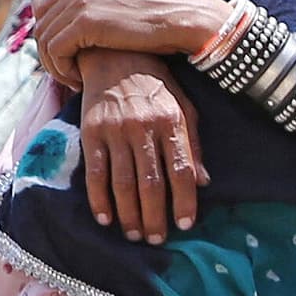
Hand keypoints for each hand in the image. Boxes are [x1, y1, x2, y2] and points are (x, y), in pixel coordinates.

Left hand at [32, 0, 235, 88]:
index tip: (71, 61)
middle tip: (71, 76)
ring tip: (76, 81)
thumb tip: (81, 28)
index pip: (46, 12)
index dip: (53, 40)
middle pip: (42, 27)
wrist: (184, 19)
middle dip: (51, 56)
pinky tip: (81, 80)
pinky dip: (63, 71)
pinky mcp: (84, 23)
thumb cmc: (160, 20)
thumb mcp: (121, 4)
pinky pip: (55, 52)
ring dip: (56, 67)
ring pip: (44, 41)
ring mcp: (79, 1)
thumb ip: (97, 7)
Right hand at [80, 52, 206, 241]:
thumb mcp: (183, 106)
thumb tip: (204, 182)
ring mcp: (115, 131)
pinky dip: (99, 199)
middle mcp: (143, 128)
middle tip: (157, 240)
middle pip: (152, 183)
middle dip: (155, 217)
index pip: (182, 170)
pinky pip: (95, 173)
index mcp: (171, 122)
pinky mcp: (90, 133)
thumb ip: (192, 143)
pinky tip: (106, 218)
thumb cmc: (155, 84)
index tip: (186, 224)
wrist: (114, 56)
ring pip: (123, 183)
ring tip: (135, 235)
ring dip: (129, 215)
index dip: (185, 201)